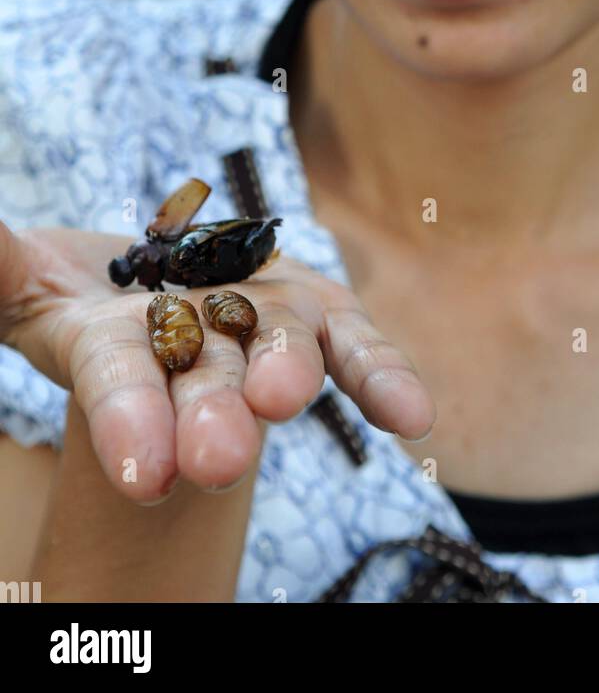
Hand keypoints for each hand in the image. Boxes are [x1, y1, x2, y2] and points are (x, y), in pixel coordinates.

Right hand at [0, 218, 435, 501]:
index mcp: (114, 347)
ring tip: (285, 397)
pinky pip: (354, 342)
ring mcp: (258, 326)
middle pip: (203, 385)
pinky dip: (381, 376)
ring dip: (284, 374)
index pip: (121, 385)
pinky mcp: (315, 309)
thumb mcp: (28, 277)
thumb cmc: (78, 291)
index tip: (144, 473)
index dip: (129, 421)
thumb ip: (2, 268)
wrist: (158, 279)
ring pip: (274, 352)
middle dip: (211, 417)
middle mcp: (194, 350)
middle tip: (220, 459)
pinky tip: (413, 417)